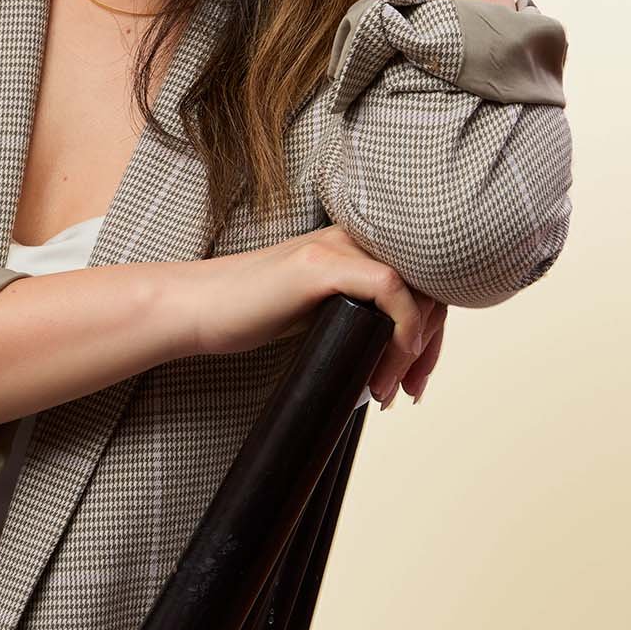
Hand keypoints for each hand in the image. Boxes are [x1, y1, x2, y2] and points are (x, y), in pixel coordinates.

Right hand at [191, 225, 446, 413]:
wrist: (200, 309)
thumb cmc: (250, 314)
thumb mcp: (317, 312)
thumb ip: (356, 314)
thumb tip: (398, 355)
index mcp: (353, 246)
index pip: (418, 281)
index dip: (430, 333)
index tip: (416, 379)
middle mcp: (350, 238)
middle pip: (426, 284)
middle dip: (428, 347)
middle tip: (410, 391)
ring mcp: (335, 246)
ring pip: (413, 288)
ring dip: (414, 347)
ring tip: (390, 389)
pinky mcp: (319, 264)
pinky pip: (389, 287)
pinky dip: (403, 328)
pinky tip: (391, 360)